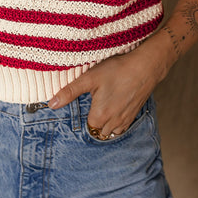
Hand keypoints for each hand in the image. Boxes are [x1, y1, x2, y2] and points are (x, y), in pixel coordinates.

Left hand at [48, 40, 166, 137]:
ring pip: (110, 131)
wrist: (145, 66)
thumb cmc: (117, 70)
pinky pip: (121, 127)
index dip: (84, 112)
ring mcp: (125, 121)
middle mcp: (113, 123)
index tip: (86, 101)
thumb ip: (70, 92)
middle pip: (98, 130)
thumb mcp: (90, 78)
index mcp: (100, 116)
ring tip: (103, 105)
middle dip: (94, 120)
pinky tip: (115, 106)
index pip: (86, 125)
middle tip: (94, 102)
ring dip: (105, 123)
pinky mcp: (134, 116)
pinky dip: (116, 122)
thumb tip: (51, 104)